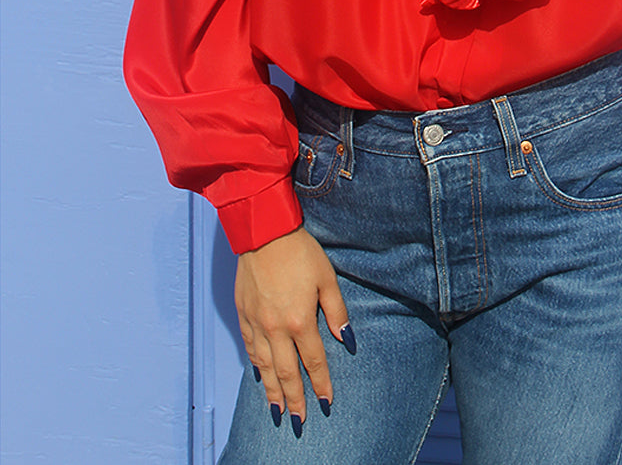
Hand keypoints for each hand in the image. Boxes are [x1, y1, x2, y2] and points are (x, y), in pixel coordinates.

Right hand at [235, 226, 351, 431]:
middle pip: (287, 372)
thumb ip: (336, 311)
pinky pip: (250, 348)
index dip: (321, 383)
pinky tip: (260, 376)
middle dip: (295, 399)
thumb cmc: (300, 252)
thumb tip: (346, 339)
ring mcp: (256, 323)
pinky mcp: (243, 314)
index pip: (314, 361)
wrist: (264, 232)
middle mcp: (275, 328)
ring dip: (272, 391)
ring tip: (278, 410)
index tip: (326, 402)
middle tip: (300, 421)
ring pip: (265, 366)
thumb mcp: (327, 278)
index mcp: (300, 320)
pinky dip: (256, 366)